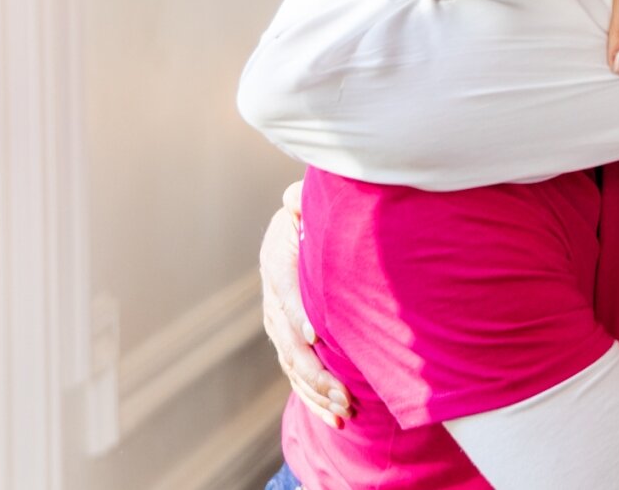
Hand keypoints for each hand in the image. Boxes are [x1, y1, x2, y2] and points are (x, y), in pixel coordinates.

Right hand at [260, 181, 352, 426]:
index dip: (296, 313)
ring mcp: (278, 326)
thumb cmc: (310, 218)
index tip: (315, 335)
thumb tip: (294, 199)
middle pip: (288, 340)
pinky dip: (316, 399)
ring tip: (346, 411)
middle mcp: (272, 299)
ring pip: (294, 365)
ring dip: (318, 391)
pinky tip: (337, 420)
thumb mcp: (303, 205)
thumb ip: (299, 202)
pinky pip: (298, 377)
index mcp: (275, 261)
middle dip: (314, 369)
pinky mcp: (288, 344)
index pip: (283, 289)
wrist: (298, 234)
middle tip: (344, 390)